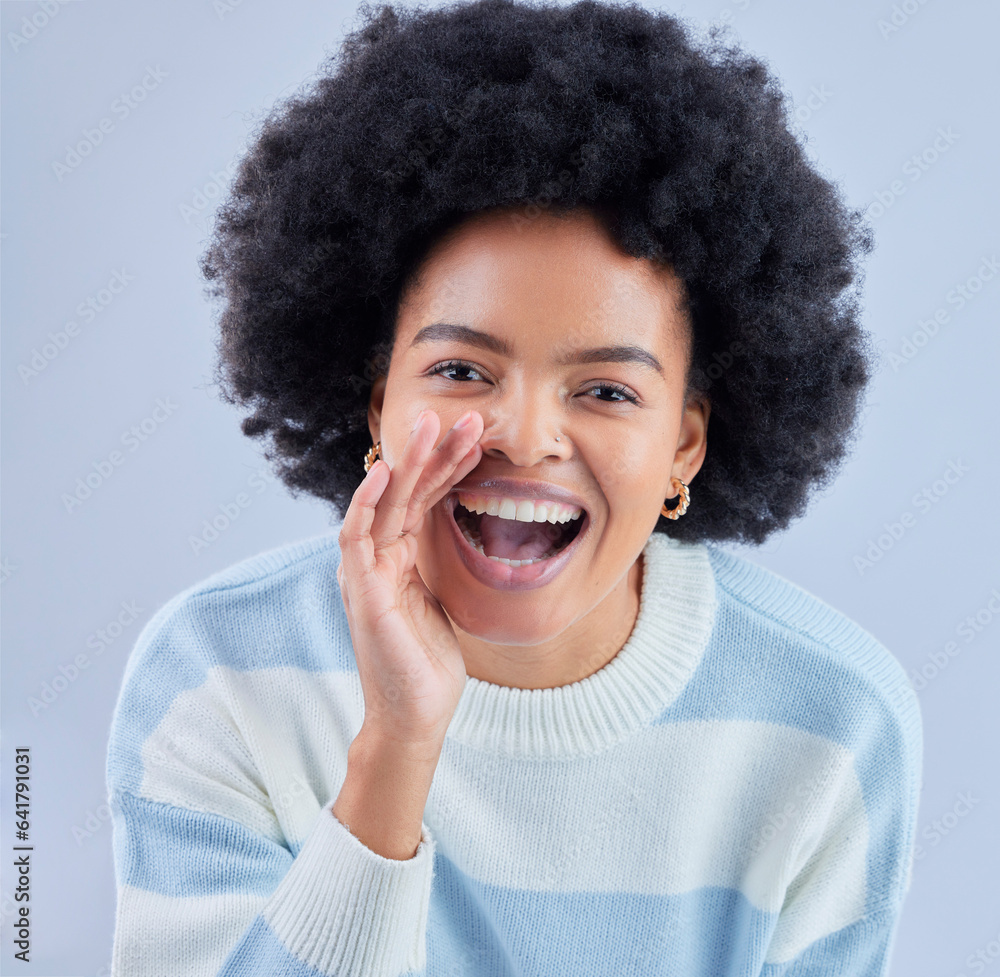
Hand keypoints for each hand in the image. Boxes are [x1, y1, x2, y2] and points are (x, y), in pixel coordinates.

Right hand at [337, 409, 483, 755]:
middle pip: (405, 493)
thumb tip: (456, 533)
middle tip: (463, 416)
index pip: (423, 500)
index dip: (447, 467)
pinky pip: (357, 539)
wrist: (415, 716)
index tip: (477, 439)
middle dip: (433, 453)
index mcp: (399, 559)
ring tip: (429, 424)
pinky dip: (367, 504)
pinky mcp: (363, 594)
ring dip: (406, 463)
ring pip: (383, 504)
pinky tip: (385, 474)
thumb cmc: (427, 664)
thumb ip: (435, 565)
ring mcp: (368, 574)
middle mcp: (379, 559)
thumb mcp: (439, 600)